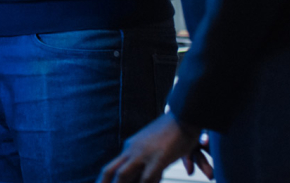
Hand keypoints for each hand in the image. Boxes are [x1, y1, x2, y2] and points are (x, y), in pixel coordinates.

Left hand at [97, 114, 211, 182]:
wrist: (185, 113)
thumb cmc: (173, 131)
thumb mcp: (155, 147)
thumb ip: (148, 162)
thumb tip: (146, 177)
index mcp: (131, 147)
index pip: (112, 167)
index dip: (104, 180)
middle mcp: (133, 150)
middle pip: (110, 170)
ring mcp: (144, 154)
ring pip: (123, 176)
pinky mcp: (158, 159)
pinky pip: (146, 179)